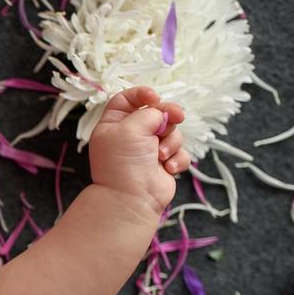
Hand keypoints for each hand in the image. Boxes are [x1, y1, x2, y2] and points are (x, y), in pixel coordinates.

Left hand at [88, 86, 188, 216]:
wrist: (132, 200)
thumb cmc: (124, 163)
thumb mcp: (130, 128)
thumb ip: (149, 113)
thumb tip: (162, 115)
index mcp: (113, 125)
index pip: (126, 100)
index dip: (141, 94)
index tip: (155, 96)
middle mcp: (130, 136)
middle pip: (156, 112)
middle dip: (168, 114)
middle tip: (177, 117)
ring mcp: (148, 150)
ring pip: (172, 132)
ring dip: (170, 142)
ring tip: (160, 157)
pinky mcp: (164, 163)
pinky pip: (180, 152)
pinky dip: (177, 159)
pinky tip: (168, 169)